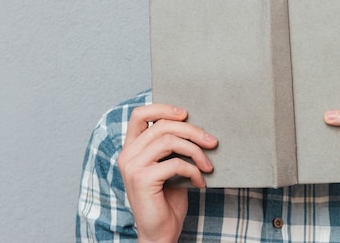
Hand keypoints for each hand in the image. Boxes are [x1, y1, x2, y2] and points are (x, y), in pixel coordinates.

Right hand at [117, 104, 217, 242]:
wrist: (160, 233)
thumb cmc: (167, 200)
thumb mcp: (168, 166)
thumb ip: (171, 146)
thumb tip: (195, 126)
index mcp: (131, 148)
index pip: (139, 114)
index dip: (163, 108)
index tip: (185, 114)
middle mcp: (127, 155)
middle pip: (162, 126)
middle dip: (192, 131)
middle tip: (212, 141)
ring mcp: (132, 167)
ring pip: (169, 141)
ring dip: (196, 151)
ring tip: (208, 165)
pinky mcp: (142, 179)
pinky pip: (175, 163)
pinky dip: (193, 171)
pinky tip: (200, 182)